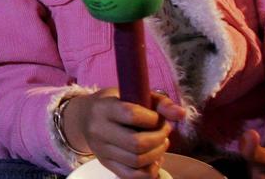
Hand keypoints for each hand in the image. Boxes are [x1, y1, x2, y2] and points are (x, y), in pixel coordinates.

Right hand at [65, 89, 185, 178]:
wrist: (84, 118)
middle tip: (164, 131)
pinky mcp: (106, 164)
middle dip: (159, 138)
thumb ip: (158, 101)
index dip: (153, 118)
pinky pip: (132, 176)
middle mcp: (98, 130)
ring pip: (137, 161)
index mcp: (103, 108)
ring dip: (157, 154)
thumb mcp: (131, 93)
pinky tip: (154, 159)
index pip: (132, 115)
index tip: (157, 117)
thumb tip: (180, 114)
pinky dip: (149, 170)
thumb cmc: (113, 103)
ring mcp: (101, 150)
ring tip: (160, 143)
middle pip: (136, 143)